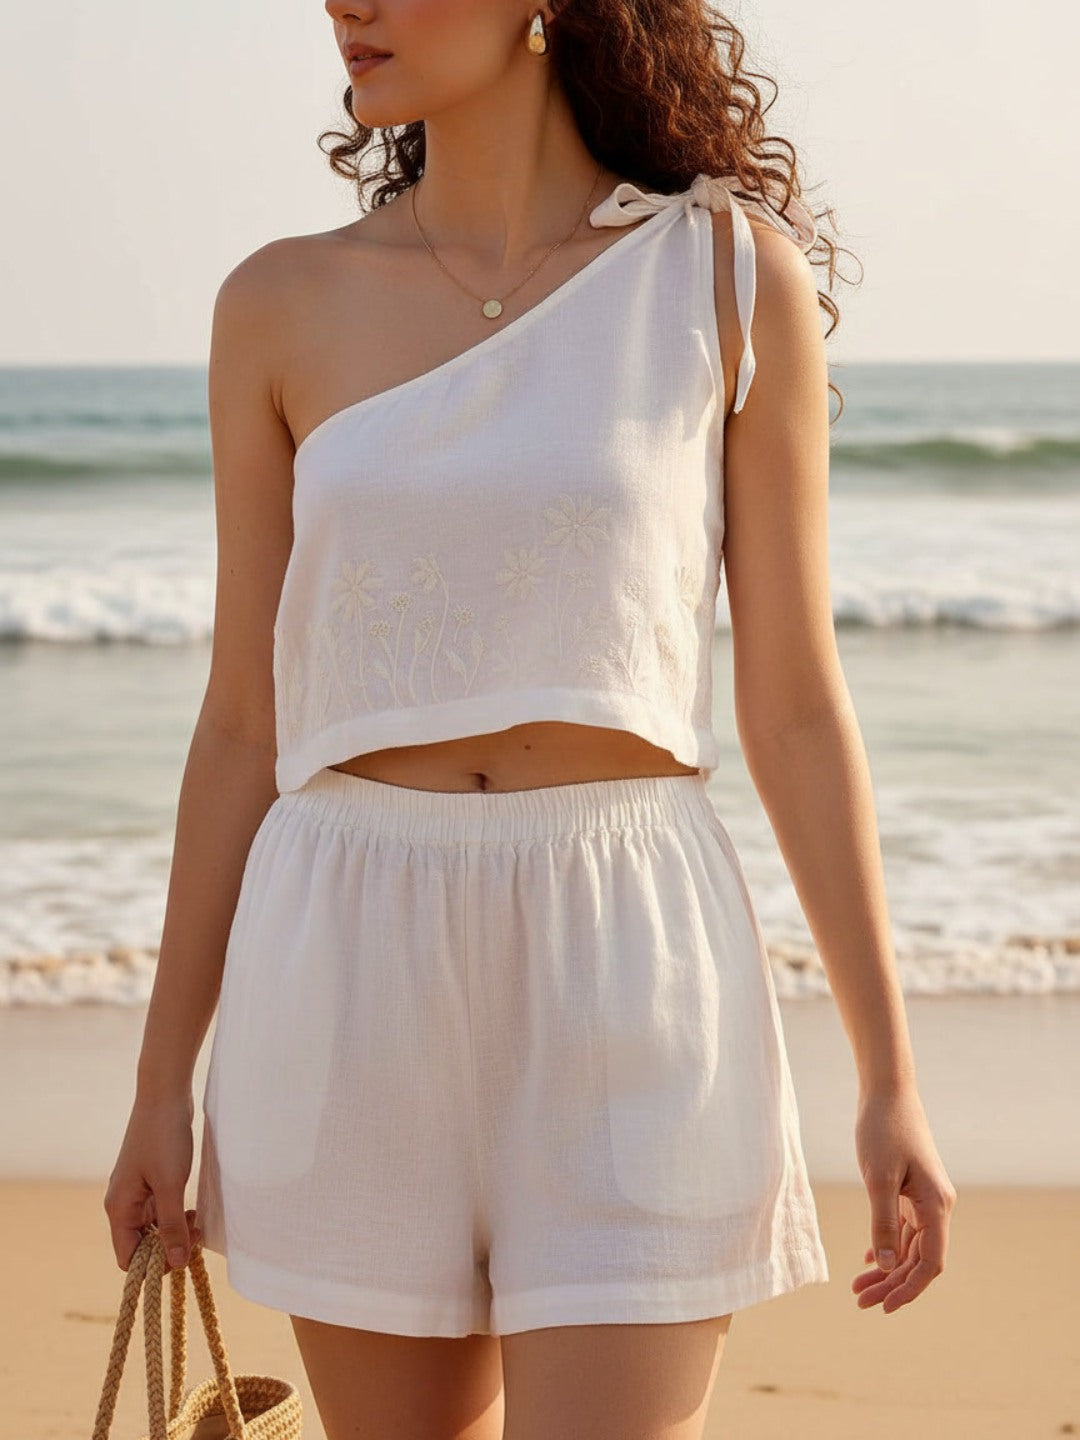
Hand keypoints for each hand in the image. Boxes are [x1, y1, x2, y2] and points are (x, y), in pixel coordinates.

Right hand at [103, 1094, 202, 1272]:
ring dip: (174, 1230)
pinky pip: (160, 1209)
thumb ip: (171, 1226)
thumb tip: (176, 1264)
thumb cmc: (164, 1138)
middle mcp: (123, 1202)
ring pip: (153, 1227)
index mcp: (119, 1208)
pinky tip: (193, 1209)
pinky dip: (176, 1214)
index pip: (128, 1258)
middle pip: (141, 1244)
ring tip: (197, 1222)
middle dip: (168, 1247)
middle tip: (196, 1236)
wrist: (165, 1094)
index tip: (181, 1257)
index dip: (153, 1266)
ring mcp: (136, 1190)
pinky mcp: (151, 1178)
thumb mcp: (170, 1185)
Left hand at [852, 1084, 956, 1313]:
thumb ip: (883, 1223)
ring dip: (887, 1268)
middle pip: (919, 1259)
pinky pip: (904, 1228)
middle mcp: (937, 1206)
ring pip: (910, 1246)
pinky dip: (888, 1246)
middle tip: (859, 1301)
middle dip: (892, 1284)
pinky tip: (869, 1260)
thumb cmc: (882, 1129)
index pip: (929, 1263)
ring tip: (858, 1288)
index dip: (908, 1289)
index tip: (883, 1308)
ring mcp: (925, 1197)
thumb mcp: (878, 1178)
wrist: (887, 1090)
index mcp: (936, 1206)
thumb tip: (888, 1267)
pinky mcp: (912, 1188)